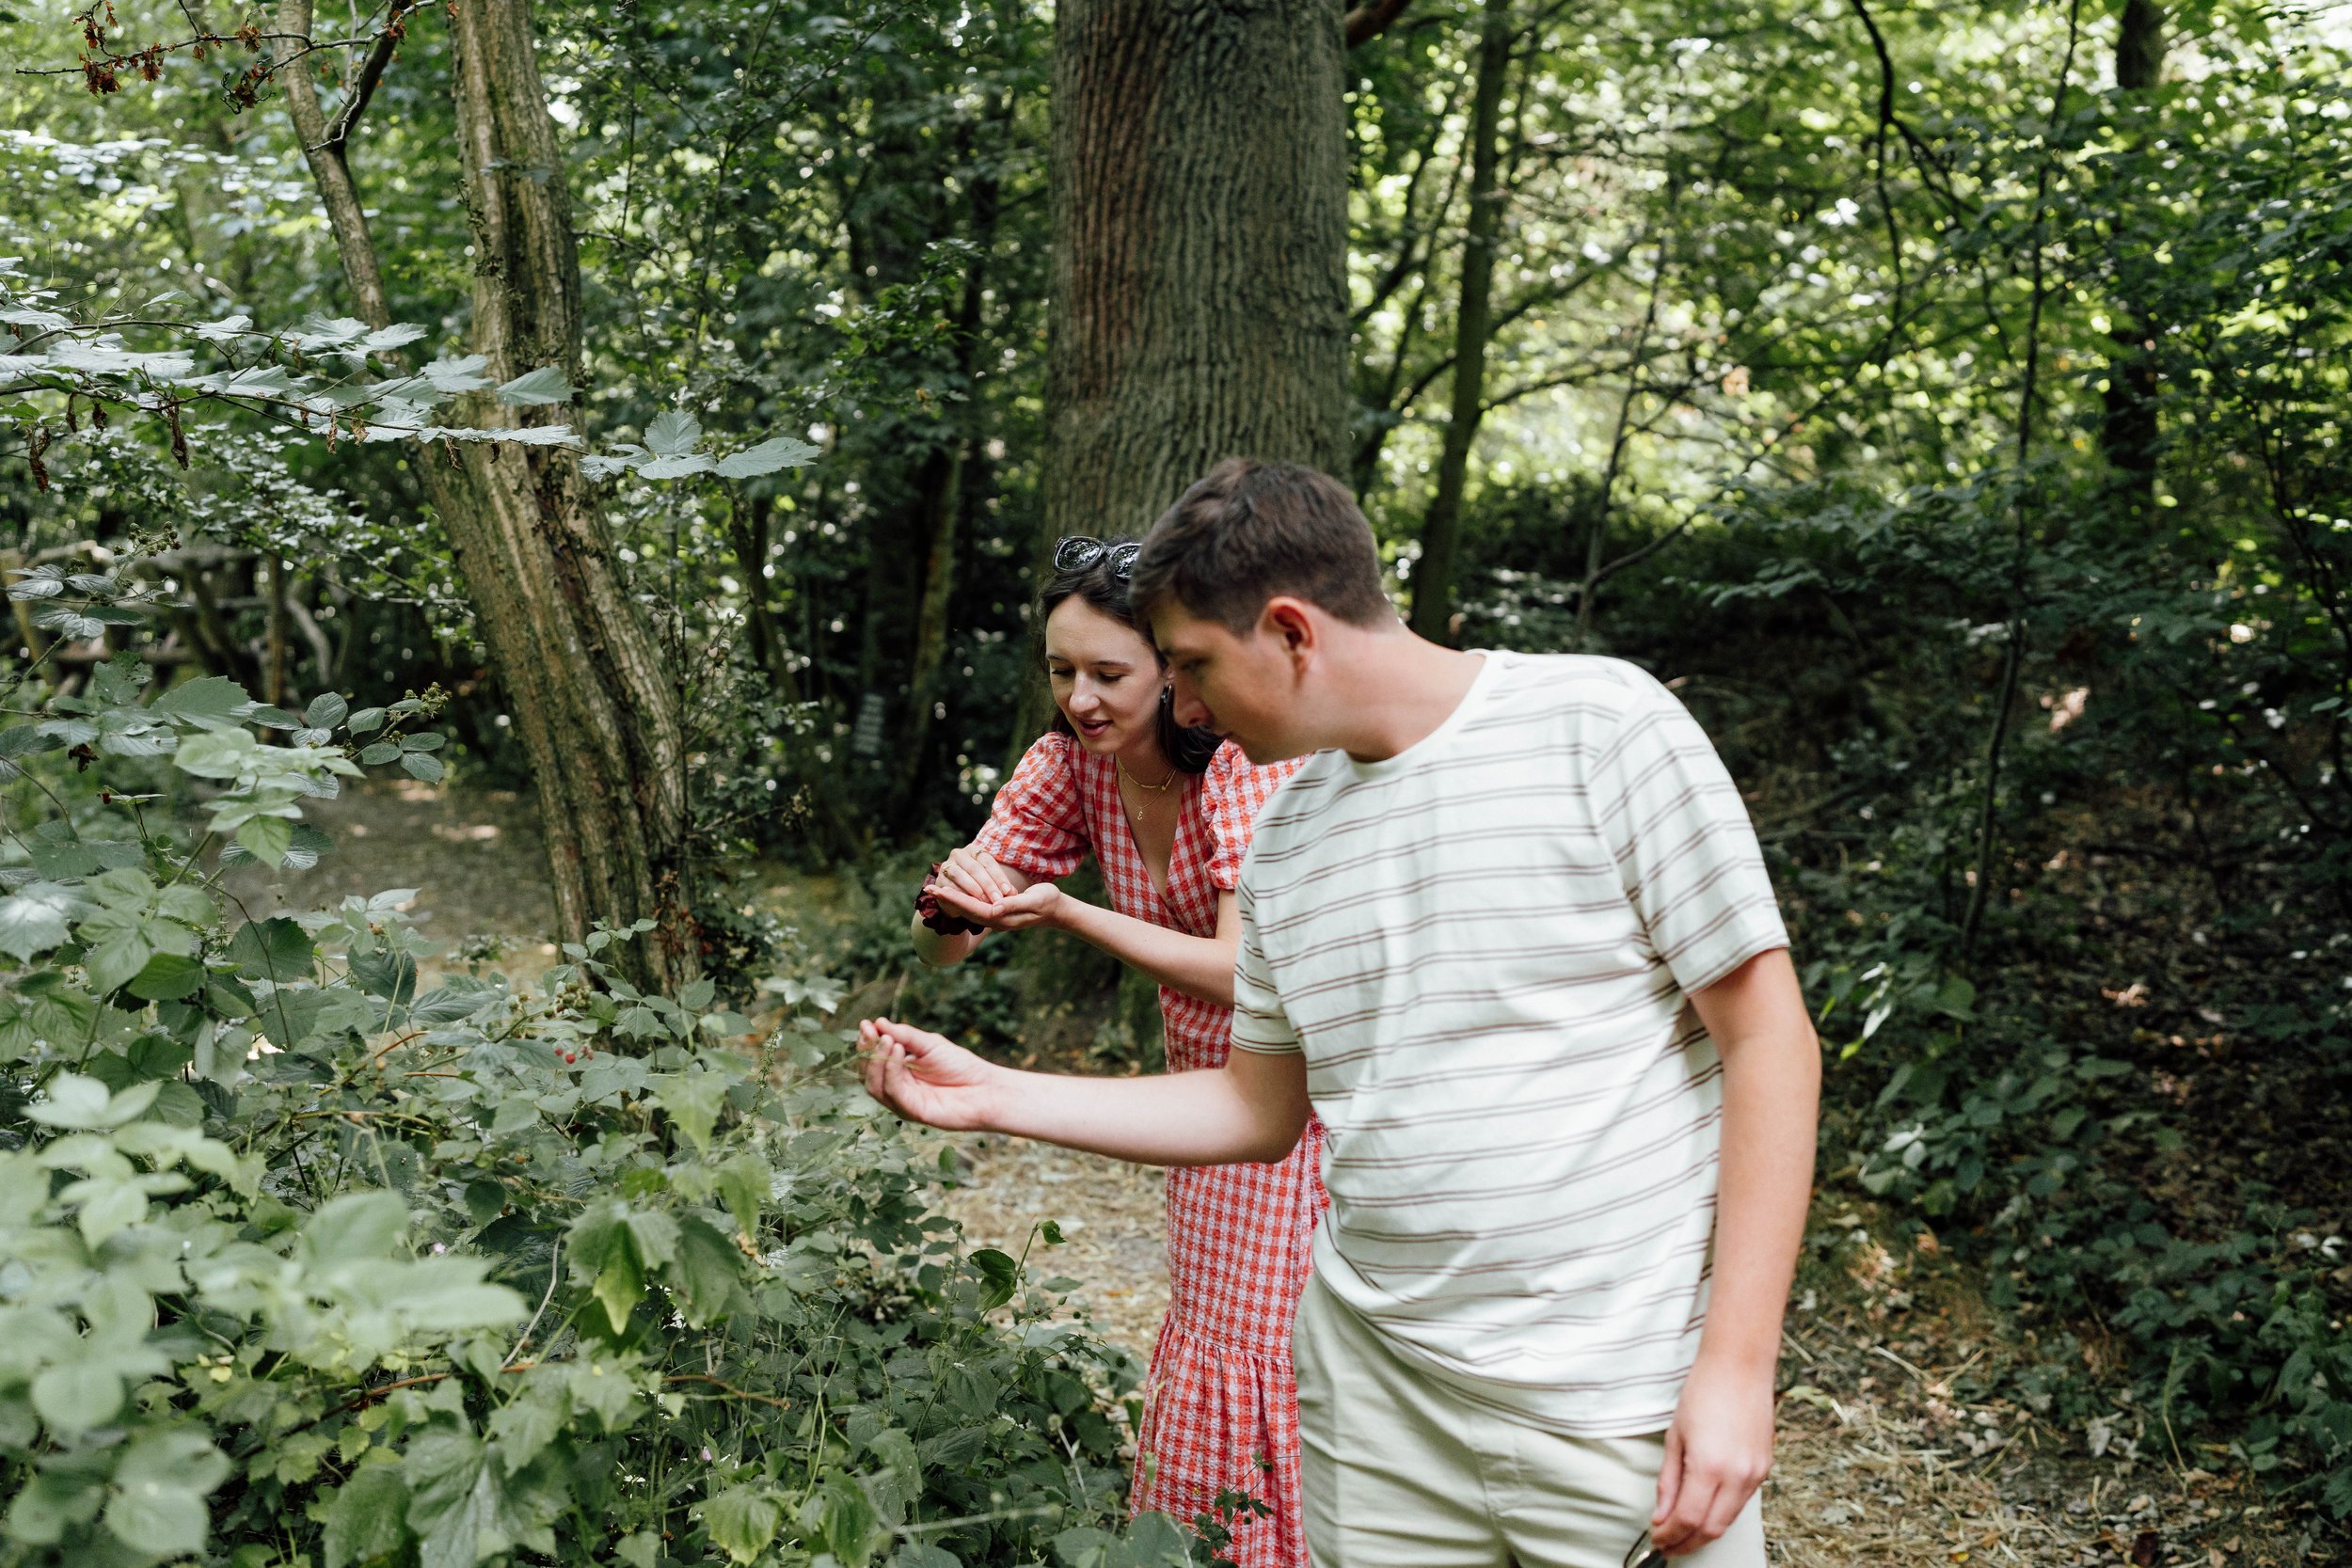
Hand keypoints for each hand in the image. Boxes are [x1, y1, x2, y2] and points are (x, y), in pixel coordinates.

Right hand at [859, 1017, 1000, 1131]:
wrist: (985, 1088)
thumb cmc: (960, 1066)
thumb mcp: (930, 1044)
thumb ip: (905, 1035)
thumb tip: (879, 1023)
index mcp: (899, 1071)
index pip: (872, 1059)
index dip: (867, 1043)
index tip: (865, 1025)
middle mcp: (896, 1088)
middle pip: (868, 1073)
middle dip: (867, 1051)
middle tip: (872, 1032)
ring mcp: (902, 1102)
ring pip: (875, 1086)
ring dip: (878, 1061)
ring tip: (888, 1040)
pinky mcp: (912, 1112)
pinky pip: (893, 1093)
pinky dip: (891, 1072)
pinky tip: (898, 1052)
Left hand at [930, 873, 1063, 932]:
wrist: (1057, 910)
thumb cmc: (1047, 901)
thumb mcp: (1033, 900)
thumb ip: (1014, 904)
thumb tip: (994, 908)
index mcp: (1002, 917)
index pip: (973, 908)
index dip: (954, 899)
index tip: (938, 891)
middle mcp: (995, 919)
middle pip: (966, 909)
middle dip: (947, 899)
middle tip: (928, 888)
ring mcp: (996, 917)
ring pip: (969, 908)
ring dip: (952, 899)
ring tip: (935, 890)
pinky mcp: (998, 911)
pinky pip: (976, 906)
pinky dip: (963, 899)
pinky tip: (955, 893)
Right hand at [935, 846, 1020, 906]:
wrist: (958, 896)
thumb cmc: (979, 887)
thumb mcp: (992, 884)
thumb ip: (1001, 887)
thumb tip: (1014, 894)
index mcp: (975, 851)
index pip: (989, 862)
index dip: (999, 877)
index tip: (1009, 892)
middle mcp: (960, 854)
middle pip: (975, 868)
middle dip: (988, 885)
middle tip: (999, 900)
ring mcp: (947, 865)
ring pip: (961, 875)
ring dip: (974, 890)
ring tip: (985, 902)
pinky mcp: (939, 879)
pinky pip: (949, 886)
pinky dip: (960, 895)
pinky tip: (970, 904)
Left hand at [1649, 1355, 1773, 1554]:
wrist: (1740, 1366)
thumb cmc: (1703, 1393)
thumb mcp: (1675, 1436)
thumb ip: (1669, 1481)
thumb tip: (1661, 1516)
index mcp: (1710, 1466)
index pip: (1688, 1519)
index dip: (1670, 1535)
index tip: (1656, 1538)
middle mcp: (1738, 1476)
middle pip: (1711, 1528)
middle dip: (1687, 1542)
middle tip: (1667, 1546)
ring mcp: (1755, 1474)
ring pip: (1729, 1520)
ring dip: (1704, 1532)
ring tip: (1681, 1533)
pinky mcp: (1765, 1469)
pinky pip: (1740, 1502)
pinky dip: (1721, 1513)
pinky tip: (1704, 1510)